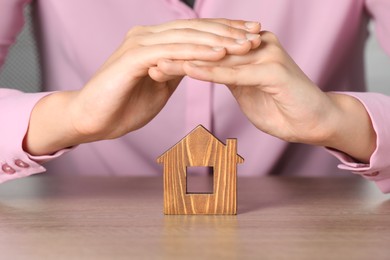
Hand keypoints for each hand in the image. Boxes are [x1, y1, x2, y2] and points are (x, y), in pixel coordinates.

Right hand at [25, 19, 260, 154]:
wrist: (92, 120)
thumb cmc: (124, 106)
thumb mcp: (160, 86)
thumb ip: (177, 70)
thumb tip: (199, 64)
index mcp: (155, 41)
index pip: (196, 31)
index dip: (225, 31)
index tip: (252, 34)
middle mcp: (148, 35)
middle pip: (196, 28)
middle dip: (229, 30)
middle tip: (258, 32)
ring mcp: (140, 44)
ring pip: (187, 36)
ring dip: (219, 39)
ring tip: (247, 43)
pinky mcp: (133, 58)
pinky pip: (172, 52)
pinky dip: (197, 53)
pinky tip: (220, 54)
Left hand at [159, 31, 375, 161]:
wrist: (317, 122)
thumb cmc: (283, 108)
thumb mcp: (248, 91)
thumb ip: (231, 78)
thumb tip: (209, 71)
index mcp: (250, 49)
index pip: (208, 50)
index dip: (180, 55)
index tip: (153, 62)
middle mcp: (257, 45)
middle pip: (209, 49)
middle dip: (177, 55)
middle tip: (147, 60)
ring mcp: (266, 54)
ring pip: (218, 58)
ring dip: (186, 62)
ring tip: (157, 64)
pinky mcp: (273, 69)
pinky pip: (234, 72)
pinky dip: (209, 73)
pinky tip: (187, 70)